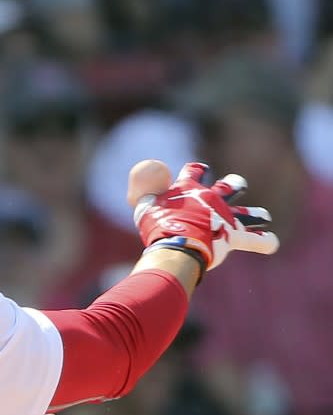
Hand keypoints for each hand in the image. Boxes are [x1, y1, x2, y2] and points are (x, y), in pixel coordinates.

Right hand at [134, 162, 278, 270]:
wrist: (176, 245)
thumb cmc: (158, 226)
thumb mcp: (143, 207)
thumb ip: (145, 194)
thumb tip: (142, 187)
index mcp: (190, 189)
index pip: (195, 171)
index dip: (196, 170)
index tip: (198, 170)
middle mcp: (212, 199)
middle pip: (229, 186)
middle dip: (233, 184)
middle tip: (235, 185)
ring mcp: (226, 218)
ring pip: (248, 213)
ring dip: (256, 214)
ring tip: (264, 215)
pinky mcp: (234, 237)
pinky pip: (255, 240)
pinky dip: (265, 241)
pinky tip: (272, 242)